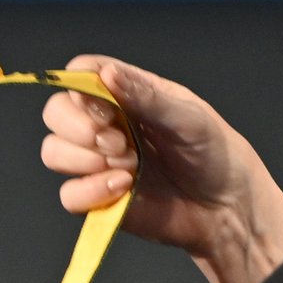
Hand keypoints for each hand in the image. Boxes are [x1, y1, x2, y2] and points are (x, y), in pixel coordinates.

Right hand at [42, 55, 282, 282]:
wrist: (227, 208)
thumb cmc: (215, 154)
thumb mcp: (188, 117)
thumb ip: (145, 96)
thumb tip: (105, 74)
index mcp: (126, 94)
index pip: (80, 76)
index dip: (79, 88)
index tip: (104, 107)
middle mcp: (105, 125)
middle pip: (55, 113)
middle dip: (79, 127)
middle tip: (118, 141)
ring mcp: (99, 163)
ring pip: (54, 152)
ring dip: (84, 159)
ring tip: (129, 166)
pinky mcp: (98, 199)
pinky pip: (68, 195)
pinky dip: (89, 191)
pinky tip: (123, 188)